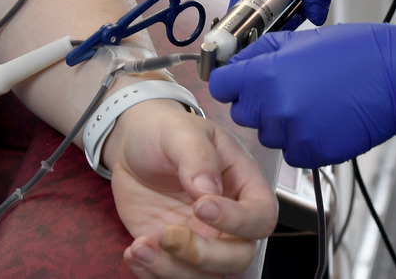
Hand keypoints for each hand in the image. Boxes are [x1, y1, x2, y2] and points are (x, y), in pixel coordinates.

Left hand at [108, 100, 277, 277]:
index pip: (261, 217)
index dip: (238, 221)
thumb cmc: (168, 132)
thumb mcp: (182, 132)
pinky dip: (151, 274)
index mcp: (244, 186)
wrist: (134, 144)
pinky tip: (134, 251)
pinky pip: (172, 277)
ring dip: (173, 271)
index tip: (202, 206)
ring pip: (206, 276)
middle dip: (203, 255)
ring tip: (141, 246)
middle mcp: (228, 221)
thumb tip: (208, 189)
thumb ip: (197, 156)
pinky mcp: (173, 252)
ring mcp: (202, 240)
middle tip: (168, 233)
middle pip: (238, 257)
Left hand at [209, 22, 395, 167]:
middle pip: (242, 113)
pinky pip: (292, 152)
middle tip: (286, 89)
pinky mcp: (312, 153)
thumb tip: (235, 61)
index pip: (220, 86)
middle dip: (258, 102)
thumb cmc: (355, 53)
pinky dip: (302, 142)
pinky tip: (322, 121)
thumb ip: (260, 53)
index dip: (230, 83)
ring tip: (310, 104)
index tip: (239, 82)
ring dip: (281, 123)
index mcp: (266, 73)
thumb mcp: (300, 40)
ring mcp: (293, 132)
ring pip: (267, 134)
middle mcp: (274, 105)